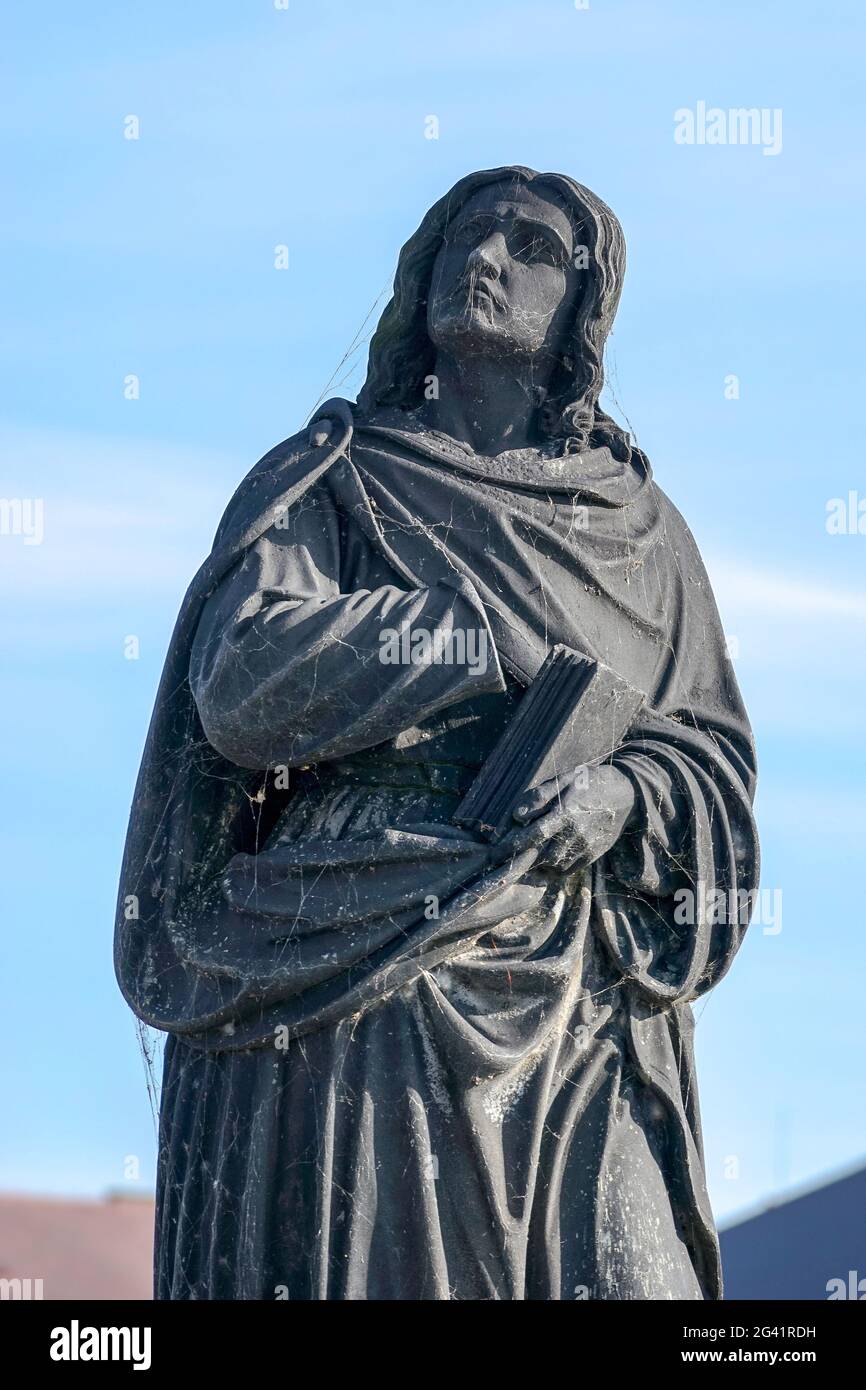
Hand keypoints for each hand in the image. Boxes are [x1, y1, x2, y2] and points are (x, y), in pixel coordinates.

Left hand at [496, 763, 635, 871]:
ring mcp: (586, 846)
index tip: (497, 851)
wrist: (626, 793)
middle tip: (504, 858)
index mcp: (566, 812)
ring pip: (553, 864)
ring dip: (536, 862)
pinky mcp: (593, 855)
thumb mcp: (564, 779)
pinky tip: (545, 860)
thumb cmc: (589, 782)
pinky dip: (553, 868)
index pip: (533, 834)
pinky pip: (567, 869)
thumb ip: (539, 796)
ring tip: (524, 858)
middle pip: (541, 854)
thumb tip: (517, 815)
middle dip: (521, 857)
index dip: (512, 845)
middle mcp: (576, 833)